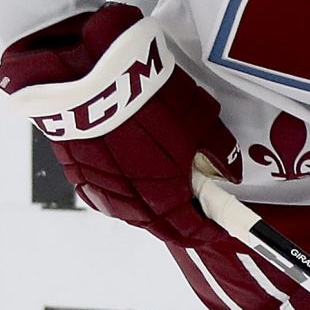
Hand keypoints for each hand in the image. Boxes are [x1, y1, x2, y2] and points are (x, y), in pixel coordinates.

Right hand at [0, 4, 240, 246]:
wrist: (89, 77)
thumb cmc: (145, 98)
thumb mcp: (201, 120)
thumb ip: (221, 152)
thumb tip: (231, 169)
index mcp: (163, 198)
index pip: (191, 232)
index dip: (209, 230)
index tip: (220, 225)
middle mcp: (129, 203)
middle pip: (160, 227)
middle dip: (181, 221)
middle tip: (196, 207)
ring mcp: (100, 189)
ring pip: (131, 212)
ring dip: (152, 207)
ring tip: (167, 188)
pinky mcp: (78, 173)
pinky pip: (106, 193)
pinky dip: (124, 190)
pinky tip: (132, 172)